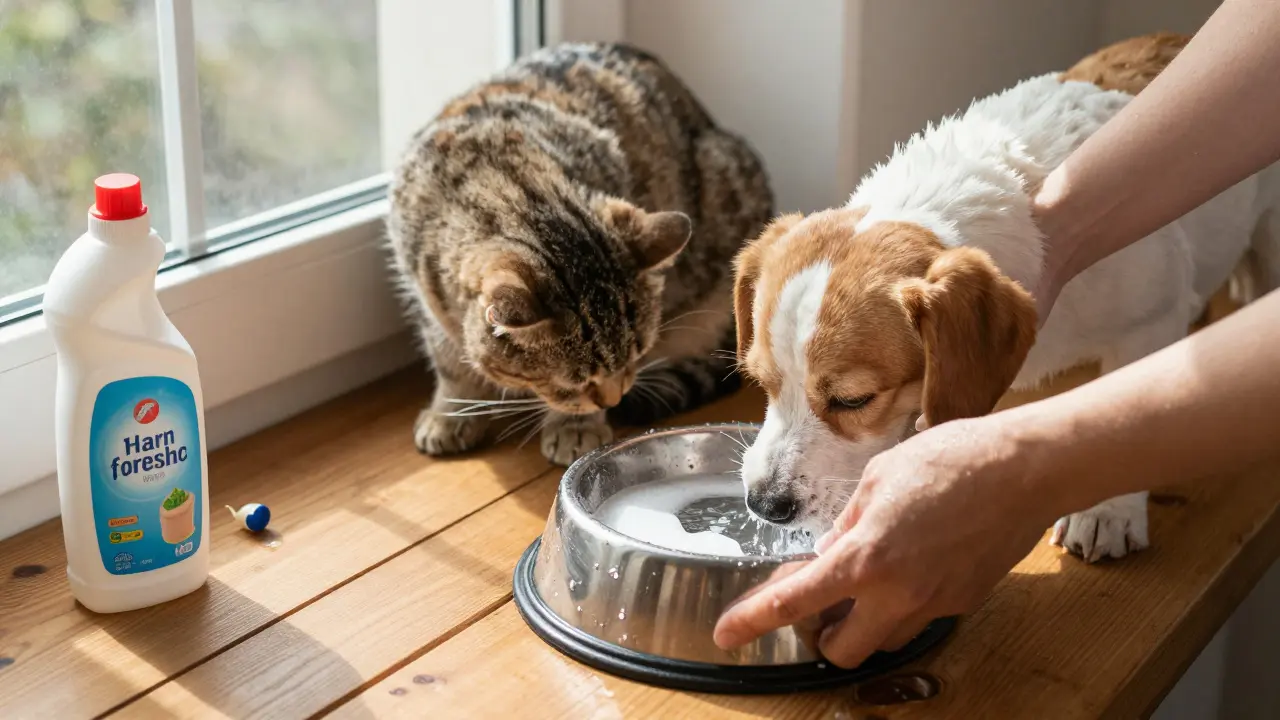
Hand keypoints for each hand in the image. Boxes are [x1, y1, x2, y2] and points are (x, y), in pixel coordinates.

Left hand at [713, 417, 1055, 667]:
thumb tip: (830, 552)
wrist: (1025, 469)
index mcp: (865, 557)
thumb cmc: (950, 459)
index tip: (726, 634)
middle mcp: (897, 593)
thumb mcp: (877, 477)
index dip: (752, 621)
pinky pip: (922, 618)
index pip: (794, 601)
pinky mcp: (964, 602)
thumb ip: (848, 522)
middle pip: (841, 652)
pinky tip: (913, 563)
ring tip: (870, 579)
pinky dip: (905, 603)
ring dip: (866, 623)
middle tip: (820, 606)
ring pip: (884, 641)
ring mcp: (934, 604)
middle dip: (822, 637)